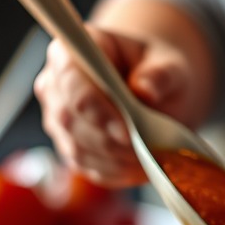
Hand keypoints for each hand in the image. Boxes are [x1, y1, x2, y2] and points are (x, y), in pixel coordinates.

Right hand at [33, 27, 194, 187]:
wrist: (155, 88)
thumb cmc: (157, 69)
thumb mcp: (169, 64)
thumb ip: (160, 74)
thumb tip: (145, 90)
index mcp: (71, 52)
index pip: (71, 81)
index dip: (96, 108)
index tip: (127, 130)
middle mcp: (55, 86)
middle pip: (70, 121)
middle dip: (109, 141)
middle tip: (146, 149)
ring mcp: (58, 120)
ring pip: (78, 150)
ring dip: (116, 159)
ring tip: (150, 157)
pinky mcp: (70, 148)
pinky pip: (88, 168)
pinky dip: (118, 172)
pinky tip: (142, 166)